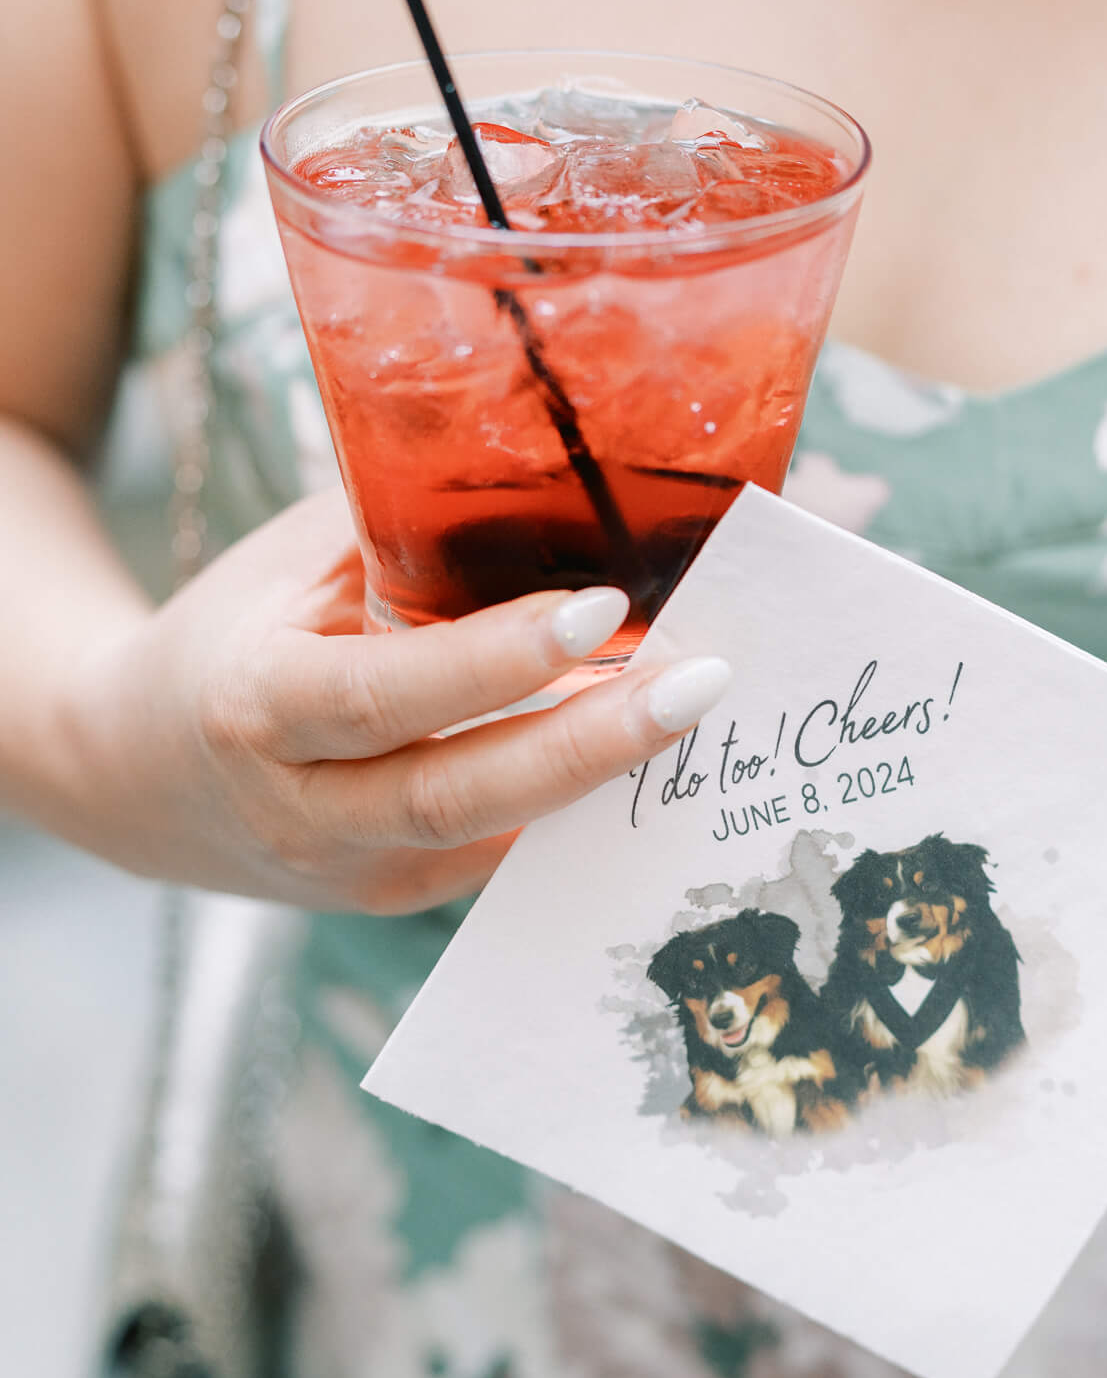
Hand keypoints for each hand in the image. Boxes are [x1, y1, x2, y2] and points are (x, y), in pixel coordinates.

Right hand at [54, 490, 729, 913]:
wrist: (132, 772)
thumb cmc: (236, 632)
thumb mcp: (298, 564)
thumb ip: (409, 538)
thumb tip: (574, 484)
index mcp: (256, 706)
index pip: (386, 694)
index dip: (495, 659)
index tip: (600, 608)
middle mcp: (303, 810)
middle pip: (458, 793)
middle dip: (590, 742)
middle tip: (703, 679)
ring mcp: (356, 870)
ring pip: (494, 837)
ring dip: (606, 777)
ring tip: (700, 708)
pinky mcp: (401, 893)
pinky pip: (505, 853)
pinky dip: (583, 802)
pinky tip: (659, 749)